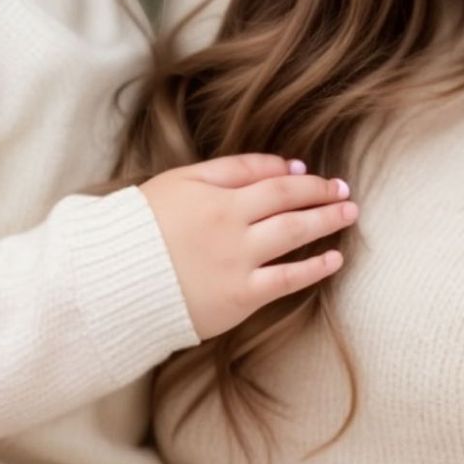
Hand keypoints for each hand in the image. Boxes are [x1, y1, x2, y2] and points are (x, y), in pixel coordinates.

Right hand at [138, 152, 357, 338]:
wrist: (114, 282)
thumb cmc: (144, 227)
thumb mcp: (180, 181)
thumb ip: (231, 169)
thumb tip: (285, 165)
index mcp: (215, 194)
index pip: (270, 178)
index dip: (298, 176)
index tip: (315, 176)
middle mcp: (232, 224)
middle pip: (288, 202)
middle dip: (322, 194)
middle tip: (345, 191)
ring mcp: (238, 261)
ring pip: (294, 235)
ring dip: (326, 221)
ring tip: (349, 213)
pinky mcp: (240, 297)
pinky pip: (287, 280)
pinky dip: (315, 268)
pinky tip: (334, 258)